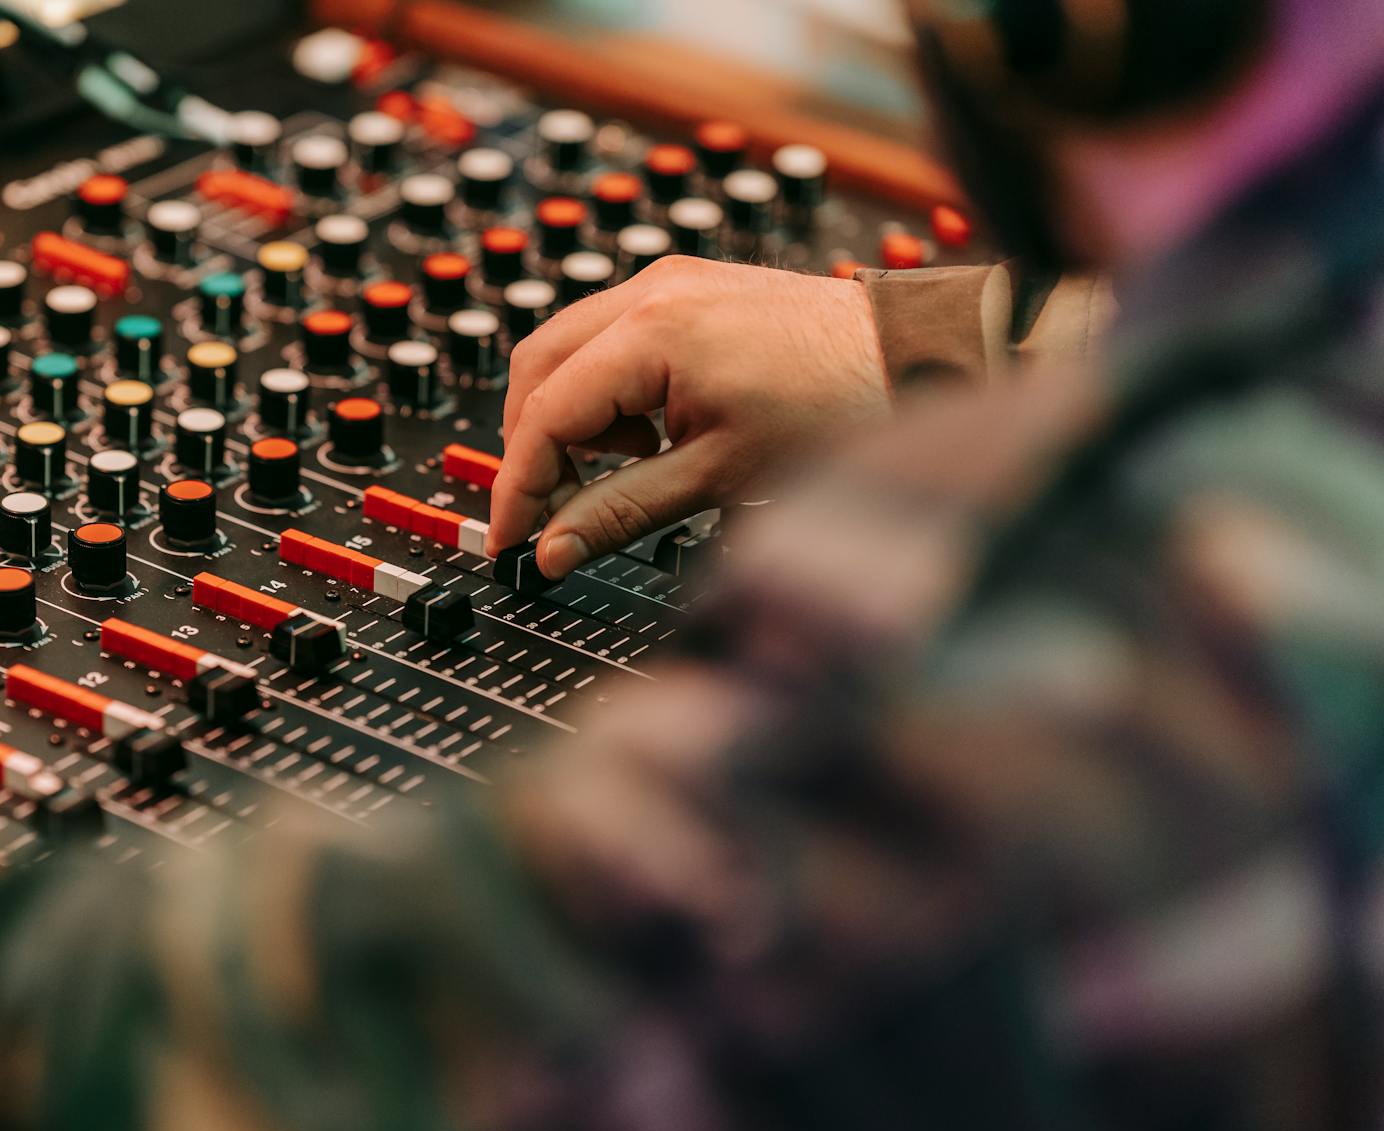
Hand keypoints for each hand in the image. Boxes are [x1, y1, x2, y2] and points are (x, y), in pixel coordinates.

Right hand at [487, 256, 892, 578]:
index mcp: (653, 331)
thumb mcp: (717, 478)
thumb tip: (551, 551)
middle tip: (553, 509)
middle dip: (532, 445)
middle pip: (536, 367)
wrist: (919, 358)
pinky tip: (650, 434)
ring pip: (568, 348)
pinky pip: (611, 336)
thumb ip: (619, 514)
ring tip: (622, 470)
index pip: (543, 413)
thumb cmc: (842, 407)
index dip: (518, 484)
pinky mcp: (691, 288)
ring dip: (569, 415)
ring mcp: (670, 280)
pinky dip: (606, 390)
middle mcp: (652, 290)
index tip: (511, 538)